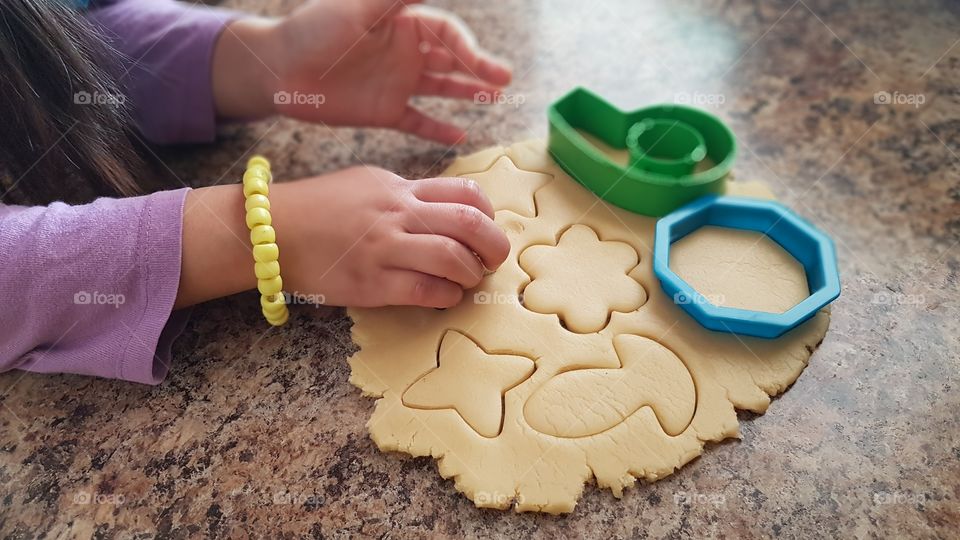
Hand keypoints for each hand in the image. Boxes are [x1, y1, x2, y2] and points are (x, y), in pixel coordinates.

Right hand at [176, 168, 509, 308]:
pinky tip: (445, 297)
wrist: (269, 231)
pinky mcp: (371, 282)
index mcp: (399, 187)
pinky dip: (446, 296)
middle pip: (470, 222)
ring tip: (467, 281)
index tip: (486, 230)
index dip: (488, 214)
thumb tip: (442, 211)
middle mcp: (397, 213)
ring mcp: (384, 248)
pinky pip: (426, 290)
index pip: (465, 193)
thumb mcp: (365, 184)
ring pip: (453, 258)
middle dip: (495, 245)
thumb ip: (404, 194)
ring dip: (471, 274)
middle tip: (494, 261)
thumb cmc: (316, 208)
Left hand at [213, 0, 511, 143]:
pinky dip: (438, 129)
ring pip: (442, 88)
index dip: (467, 47)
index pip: (446, 34)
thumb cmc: (313, 30)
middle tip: (504, 81)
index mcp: (401, 25)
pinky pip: (418, 122)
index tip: (482, 64)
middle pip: (452, 60)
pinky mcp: (384, 111)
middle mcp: (404, 53)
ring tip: (494, 99)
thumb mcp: (356, 8)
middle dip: (479, 69)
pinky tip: (460, 135)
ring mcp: (397, 83)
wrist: (278, 69)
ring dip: (468, 93)